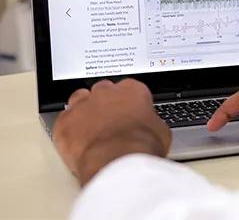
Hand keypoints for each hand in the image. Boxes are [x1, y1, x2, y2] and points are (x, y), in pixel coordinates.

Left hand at [53, 79, 170, 186]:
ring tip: (92, 129)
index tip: (132, 114)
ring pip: (80, 99)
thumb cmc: (140, 147)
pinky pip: (64, 120)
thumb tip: (151, 126)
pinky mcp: (65, 122)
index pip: (130, 89)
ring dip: (86, 111)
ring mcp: (83, 105)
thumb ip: (151, 121)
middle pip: (104, 91)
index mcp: (132, 90)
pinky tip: (77, 141)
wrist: (117, 162)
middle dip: (107, 104)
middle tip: (112, 123)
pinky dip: (69, 129)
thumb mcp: (161, 131)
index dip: (131, 104)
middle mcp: (106, 92)